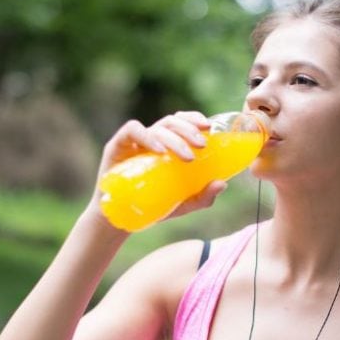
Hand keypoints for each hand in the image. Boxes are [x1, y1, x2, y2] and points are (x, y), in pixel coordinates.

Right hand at [85, 111, 225, 220]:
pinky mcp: (117, 146)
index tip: (208, 127)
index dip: (194, 119)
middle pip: (172, 122)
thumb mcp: (183, 204)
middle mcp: (152, 139)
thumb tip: (222, 184)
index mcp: (167, 145)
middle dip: (189, 130)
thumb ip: (203, 196)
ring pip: (158, 127)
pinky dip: (148, 137)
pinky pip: (133, 131)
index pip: (181, 121)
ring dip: (175, 139)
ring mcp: (134, 141)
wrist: (121, 220)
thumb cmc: (152, 207)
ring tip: (187, 156)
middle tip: (202, 146)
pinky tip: (160, 151)